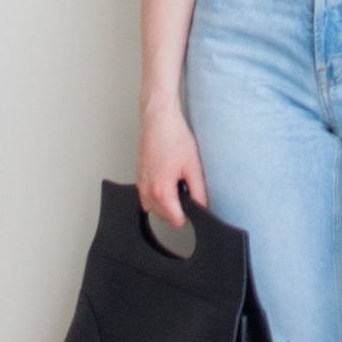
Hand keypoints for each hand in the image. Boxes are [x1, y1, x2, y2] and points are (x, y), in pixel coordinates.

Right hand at [136, 102, 207, 226]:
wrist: (159, 120)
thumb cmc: (174, 137)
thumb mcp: (194, 166)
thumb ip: (199, 192)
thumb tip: (202, 207)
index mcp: (161, 190)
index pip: (176, 221)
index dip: (189, 213)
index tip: (194, 201)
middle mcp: (147, 191)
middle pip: (166, 217)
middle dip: (178, 207)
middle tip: (186, 186)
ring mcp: (140, 185)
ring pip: (156, 210)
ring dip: (168, 203)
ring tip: (176, 182)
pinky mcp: (139, 179)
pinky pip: (148, 199)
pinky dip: (159, 195)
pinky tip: (167, 179)